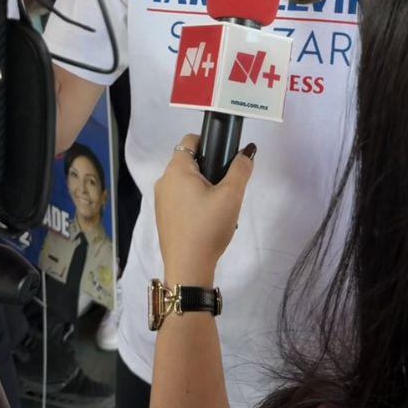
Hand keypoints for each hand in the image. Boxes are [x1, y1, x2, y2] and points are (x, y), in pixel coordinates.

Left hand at [154, 133, 254, 283]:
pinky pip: (181, 199)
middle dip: (209, 169)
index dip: (209, 144)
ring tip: (219, 206)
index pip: (191, 140)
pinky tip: (207, 220)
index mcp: (176, 169)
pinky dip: (194, 202)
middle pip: (189, 162)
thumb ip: (241, 169)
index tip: (225, 160)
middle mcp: (164, 180)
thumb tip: (247, 152)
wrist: (188, 267)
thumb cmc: (208, 227)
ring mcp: (161, 200)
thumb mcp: (231, 195)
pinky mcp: (163, 217)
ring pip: (185, 182)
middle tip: (226, 188)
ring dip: (202, 187)